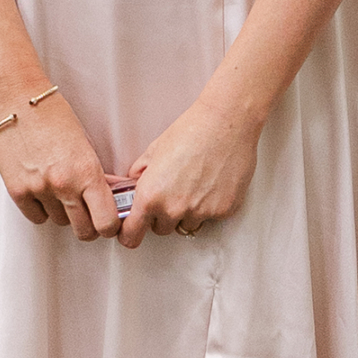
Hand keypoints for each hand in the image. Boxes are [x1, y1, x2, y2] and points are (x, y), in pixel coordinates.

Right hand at [0, 89, 120, 241]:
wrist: (17, 101)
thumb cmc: (52, 115)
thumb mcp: (85, 144)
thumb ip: (95, 174)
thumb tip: (107, 196)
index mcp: (87, 172)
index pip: (106, 221)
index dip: (110, 225)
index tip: (108, 221)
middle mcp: (64, 185)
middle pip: (84, 231)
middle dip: (90, 226)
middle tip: (89, 215)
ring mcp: (39, 190)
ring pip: (60, 222)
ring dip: (64, 213)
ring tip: (62, 191)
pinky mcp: (17, 191)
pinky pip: (37, 217)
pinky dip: (42, 210)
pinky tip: (44, 193)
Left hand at [120, 97, 262, 247]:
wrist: (226, 123)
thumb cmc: (191, 131)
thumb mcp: (154, 151)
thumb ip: (140, 174)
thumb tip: (136, 185)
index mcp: (150, 196)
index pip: (132, 235)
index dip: (131, 234)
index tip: (133, 232)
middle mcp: (174, 209)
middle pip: (162, 229)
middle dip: (163, 216)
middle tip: (172, 192)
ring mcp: (200, 212)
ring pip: (188, 224)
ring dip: (188, 212)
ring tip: (195, 185)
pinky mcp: (224, 210)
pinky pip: (211, 217)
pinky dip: (210, 205)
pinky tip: (212, 183)